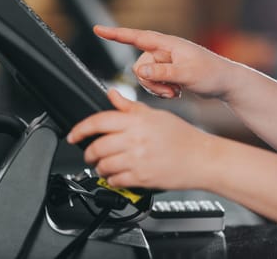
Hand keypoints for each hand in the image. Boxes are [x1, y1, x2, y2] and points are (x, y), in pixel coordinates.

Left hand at [67, 89, 212, 188]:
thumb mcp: (156, 115)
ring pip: (104, 166)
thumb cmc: (182, 136)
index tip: (73, 135)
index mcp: (137, 121)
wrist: (202, 159)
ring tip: (103, 166)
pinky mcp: (142, 178)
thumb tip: (112, 95)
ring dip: (99, 168)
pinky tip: (116, 176)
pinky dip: (111, 180)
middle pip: (97, 146)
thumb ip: (131, 107)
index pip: (99, 121)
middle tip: (89, 154)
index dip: (80, 129)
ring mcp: (138, 160)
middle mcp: (135, 139)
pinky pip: (115, 181)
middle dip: (88, 153)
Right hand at [94, 25, 235, 100]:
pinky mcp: (169, 72)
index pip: (137, 37)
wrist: (226, 83)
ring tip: (176, 92)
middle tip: (171, 91)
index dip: (115, 34)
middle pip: (139, 65)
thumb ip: (161, 72)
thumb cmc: (211, 74)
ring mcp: (166, 62)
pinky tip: (178, 91)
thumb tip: (138, 70)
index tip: (97, 29)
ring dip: (157, 88)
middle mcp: (164, 51)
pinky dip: (162, 90)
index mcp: (168, 44)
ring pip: (145, 76)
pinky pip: (153, 82)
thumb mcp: (187, 74)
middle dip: (150, 81)